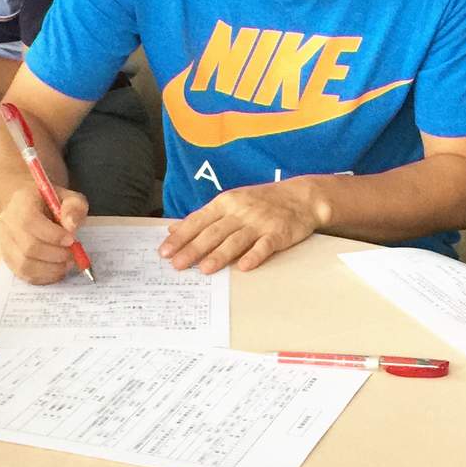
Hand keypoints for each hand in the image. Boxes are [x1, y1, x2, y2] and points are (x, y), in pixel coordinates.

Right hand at [0, 178, 89, 283]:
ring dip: (50, 269)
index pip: (30, 222)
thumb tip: (71, 226)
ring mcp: (6, 243)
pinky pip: (23, 275)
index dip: (53, 235)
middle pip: (28, 247)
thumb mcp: (68, 197)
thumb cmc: (50, 203)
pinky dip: (43, 278)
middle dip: (55, 255)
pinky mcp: (9, 259)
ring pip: (24, 265)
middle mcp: (8, 224)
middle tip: (72, 255)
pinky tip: (56, 271)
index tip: (71, 240)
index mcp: (22, 204)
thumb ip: (74, 207)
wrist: (28, 206)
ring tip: (66, 264)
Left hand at [158, 178, 325, 274]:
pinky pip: (265, 245)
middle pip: (213, 232)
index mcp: (226, 202)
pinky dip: (254, 255)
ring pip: (236, 240)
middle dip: (194, 249)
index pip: (198, 220)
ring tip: (204, 269)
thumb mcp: (230, 202)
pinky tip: (244, 267)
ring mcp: (260, 222)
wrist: (300, 197)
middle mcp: (240, 211)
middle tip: (178, 265)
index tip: (165, 251)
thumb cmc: (261, 202)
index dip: (181, 236)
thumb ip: (203, 217)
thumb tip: (173, 228)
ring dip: (219, 255)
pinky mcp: (278, 233)